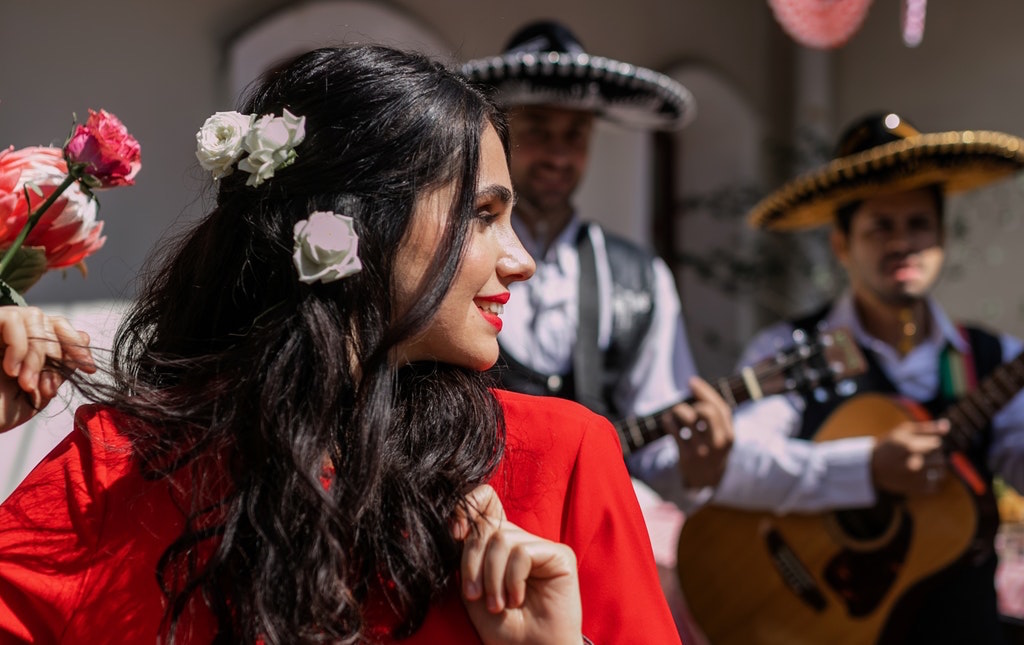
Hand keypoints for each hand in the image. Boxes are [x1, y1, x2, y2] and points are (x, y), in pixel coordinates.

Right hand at [0, 307, 95, 432]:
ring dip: (36, 354)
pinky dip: (18, 345)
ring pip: (33, 317)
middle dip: (56, 355)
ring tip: (26, 383)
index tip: (89, 368)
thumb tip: (85, 337)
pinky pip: (10, 319)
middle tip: (47, 388)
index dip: (77, 345)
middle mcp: (13, 333)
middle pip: (50, 321)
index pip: (60, 327)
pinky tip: (11, 370)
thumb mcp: (38, 392)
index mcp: (29, 345)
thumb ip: (60, 367)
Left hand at [453, 484, 582, 644]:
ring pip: (502, 539)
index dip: (467, 506)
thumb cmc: (502, 627)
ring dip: (492, 577)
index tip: (454, 534)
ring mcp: (541, 546)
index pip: (484, 501)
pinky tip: (517, 599)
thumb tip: (458, 525)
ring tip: (497, 604)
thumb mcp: (472, 588)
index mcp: (498, 545)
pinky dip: (512, 579)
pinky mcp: (559, 555)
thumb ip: (467, 555)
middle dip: (472, 561)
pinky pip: (523, 553)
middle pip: (487, 525)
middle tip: (474, 595)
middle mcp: (520, 540)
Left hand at [669, 376, 733, 488]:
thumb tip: (695, 385)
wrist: (705, 481)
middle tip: (687, 408)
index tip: (692, 381)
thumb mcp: (722, 436)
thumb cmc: (712, 450)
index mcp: (729, 435)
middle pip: (707, 411)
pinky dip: (668, 421)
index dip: (705, 391)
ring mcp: (702, 450)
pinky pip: (674, 430)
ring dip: (678, 410)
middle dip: (694, 403)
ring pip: (688, 418)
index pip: (721, 407)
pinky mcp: (687, 456)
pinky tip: (668, 421)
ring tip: (675, 413)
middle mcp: (718, 443)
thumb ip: (715, 415)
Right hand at [870, 419, 948, 495]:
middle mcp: (914, 464)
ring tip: (923, 465)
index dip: (931, 443)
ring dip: (935, 469)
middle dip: (934, 456)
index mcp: (911, 447)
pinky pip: (934, 486)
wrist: (870, 466)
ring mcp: (915, 479)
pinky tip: (920, 476)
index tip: (921, 444)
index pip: (938, 444)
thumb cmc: (889, 445)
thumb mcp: (903, 431)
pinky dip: (930, 481)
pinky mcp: (915, 490)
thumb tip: (947, 426)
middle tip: (921, 455)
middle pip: (941, 459)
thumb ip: (927, 428)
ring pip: (940, 473)